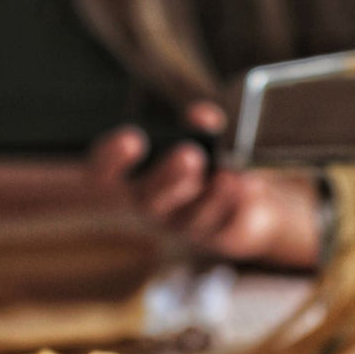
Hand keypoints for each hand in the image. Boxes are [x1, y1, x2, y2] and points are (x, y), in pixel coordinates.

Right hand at [86, 101, 320, 269]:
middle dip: (169, 177)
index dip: (112, 159)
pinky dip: (237, 204)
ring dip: (211, 195)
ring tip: (228, 174)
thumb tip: (201, 116)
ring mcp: (184, 225)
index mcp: (136, 176)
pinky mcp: (216, 237)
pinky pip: (223, 226)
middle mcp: (153, 204)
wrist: (249, 204)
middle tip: (190, 155)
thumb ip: (200, 126)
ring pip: (192, 217)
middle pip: (150, 199)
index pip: (105, 173)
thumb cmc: (211, 165)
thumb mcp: (207, 139)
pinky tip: (248, 185)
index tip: (131, 138)